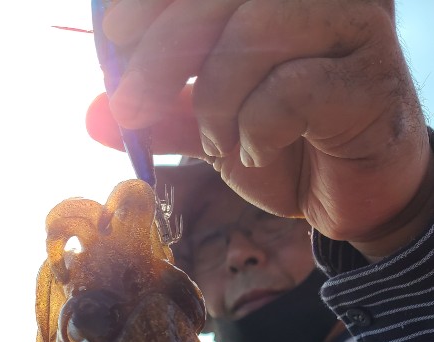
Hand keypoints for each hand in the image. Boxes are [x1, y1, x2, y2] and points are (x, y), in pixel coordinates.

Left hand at [86, 0, 433, 258]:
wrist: (352, 197)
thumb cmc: (288, 146)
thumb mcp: (211, 125)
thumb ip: (160, 113)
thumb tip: (95, 113)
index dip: (156, 2)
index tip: (115, 40)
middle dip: (163, 52)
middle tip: (132, 105)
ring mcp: (353, 28)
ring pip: (255, 33)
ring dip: (216, 100)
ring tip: (218, 142)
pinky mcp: (370, 79)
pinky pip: (292, 90)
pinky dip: (257, 129)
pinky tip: (259, 151)